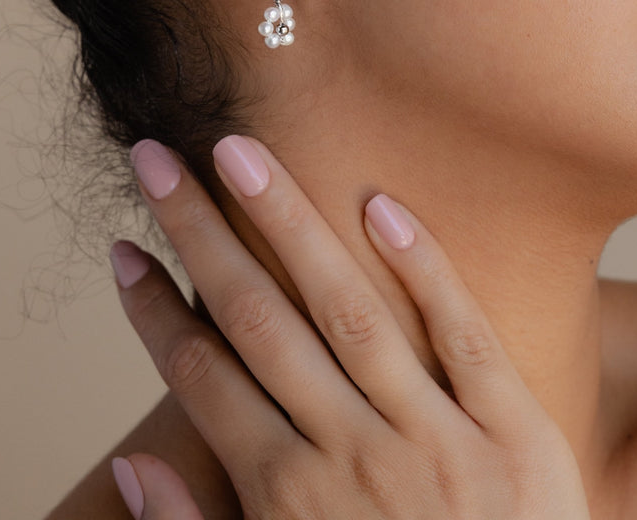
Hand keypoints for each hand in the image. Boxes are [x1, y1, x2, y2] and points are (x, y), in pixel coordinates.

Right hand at [109, 136, 589, 518]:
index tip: (124, 246)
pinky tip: (380, 204)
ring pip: (346, 307)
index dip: (152, 309)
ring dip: (287, 223)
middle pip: (257, 319)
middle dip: (198, 234)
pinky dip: (423, 268)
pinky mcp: (513, 429)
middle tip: (159, 157)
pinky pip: (463, 334)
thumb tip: (128, 467)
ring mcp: (435, 436)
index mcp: (288, 498)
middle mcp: (351, 455)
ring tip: (240, 151)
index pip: (201, 375)